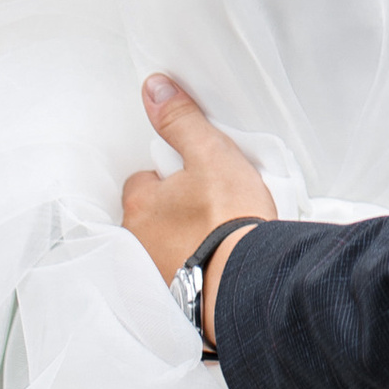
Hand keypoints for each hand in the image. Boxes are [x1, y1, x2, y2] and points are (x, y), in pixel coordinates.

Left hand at [121, 76, 275, 349]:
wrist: (249, 282)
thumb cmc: (230, 219)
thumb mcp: (210, 154)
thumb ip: (181, 121)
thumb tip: (154, 89)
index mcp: (142, 205)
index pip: (143, 181)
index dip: (169, 176)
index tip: (195, 179)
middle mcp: (139, 242)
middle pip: (150, 216)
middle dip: (172, 211)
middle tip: (209, 207)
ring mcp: (155, 274)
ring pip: (161, 247)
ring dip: (181, 243)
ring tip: (218, 237)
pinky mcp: (176, 300)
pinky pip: (177, 277)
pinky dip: (192, 270)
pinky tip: (217, 265)